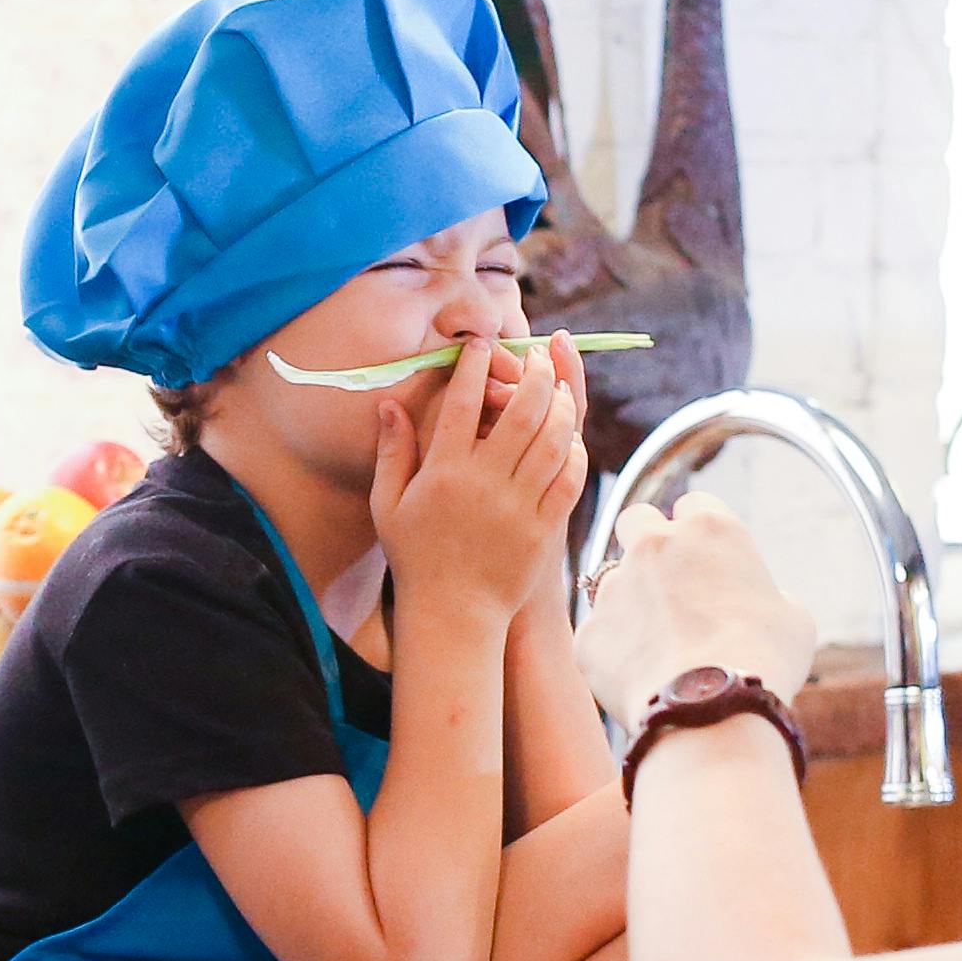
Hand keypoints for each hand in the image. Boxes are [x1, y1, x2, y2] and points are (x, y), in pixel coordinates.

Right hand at [371, 337, 587, 628]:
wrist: (452, 615)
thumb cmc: (415, 557)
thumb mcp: (389, 504)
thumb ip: (392, 451)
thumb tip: (388, 402)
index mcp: (443, 472)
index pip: (464, 402)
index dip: (477, 365)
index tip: (485, 345)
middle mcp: (483, 483)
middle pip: (522, 410)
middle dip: (534, 374)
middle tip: (537, 357)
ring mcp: (518, 505)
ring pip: (552, 439)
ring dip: (561, 406)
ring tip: (560, 389)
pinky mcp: (544, 528)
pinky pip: (568, 478)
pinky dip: (573, 451)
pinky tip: (570, 437)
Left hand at [577, 498, 818, 730]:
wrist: (712, 711)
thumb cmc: (764, 661)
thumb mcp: (793, 619)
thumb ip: (768, 595)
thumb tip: (759, 604)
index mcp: (709, 530)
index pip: (695, 505)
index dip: (700, 531)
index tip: (707, 558)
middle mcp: (654, 546)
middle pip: (635, 519)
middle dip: (646, 542)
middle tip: (666, 580)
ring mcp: (614, 587)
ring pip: (612, 581)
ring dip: (631, 602)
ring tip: (660, 647)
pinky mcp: (589, 632)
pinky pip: (600, 636)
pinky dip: (617, 653)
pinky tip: (644, 680)